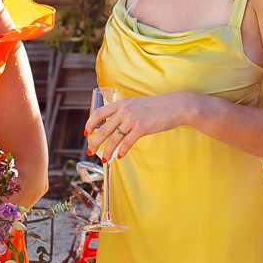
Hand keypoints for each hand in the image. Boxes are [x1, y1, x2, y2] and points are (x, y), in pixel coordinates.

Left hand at [85, 91, 203, 160]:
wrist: (175, 106)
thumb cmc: (157, 107)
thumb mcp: (137, 105)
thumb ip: (125, 112)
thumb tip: (115, 125)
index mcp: (121, 103)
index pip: (98, 113)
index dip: (90, 124)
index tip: (87, 133)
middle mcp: (124, 110)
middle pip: (102, 129)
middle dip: (94, 142)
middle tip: (91, 151)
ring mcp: (132, 119)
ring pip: (113, 138)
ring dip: (107, 151)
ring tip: (105, 159)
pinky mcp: (141, 128)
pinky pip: (127, 143)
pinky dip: (122, 151)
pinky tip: (120, 156)